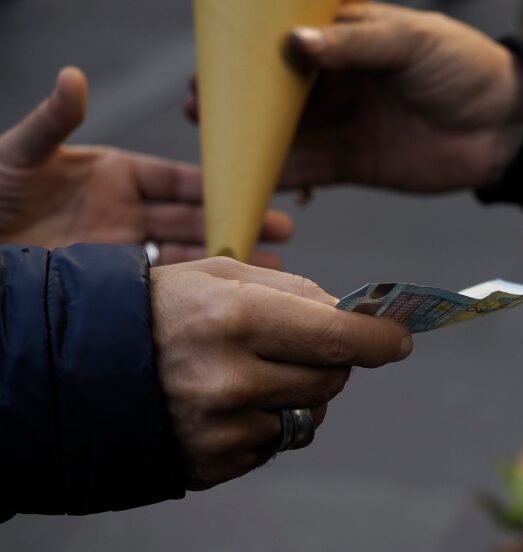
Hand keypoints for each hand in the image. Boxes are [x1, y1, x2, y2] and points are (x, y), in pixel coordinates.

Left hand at [0, 67, 287, 267]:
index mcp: (113, 173)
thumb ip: (53, 120)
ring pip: (189, 252)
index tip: (254, 190)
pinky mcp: (117, 281)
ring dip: (229, 258)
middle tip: (283, 230)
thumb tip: (73, 77)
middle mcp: (126, 211)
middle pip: (194, 217)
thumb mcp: (19, 154)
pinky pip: (166, 282)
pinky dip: (200, 285)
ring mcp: (124, 248)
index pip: (177, 179)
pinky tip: (232, 291)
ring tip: (274, 269)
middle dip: (240, 223)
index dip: (217, 185)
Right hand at [150, 257, 411, 489]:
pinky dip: (269, 421)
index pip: (337, 336)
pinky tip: (229, 402)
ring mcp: (222, 428)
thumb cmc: (157, 309)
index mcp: (234, 319)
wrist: (76, 369)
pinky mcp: (215, 463)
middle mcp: (231, 378)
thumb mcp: (216, 274)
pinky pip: (275, 442)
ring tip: (255, 372)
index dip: (378, 339)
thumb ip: (291, 290)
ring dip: (302, 394)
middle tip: (308, 346)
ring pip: (309, 416)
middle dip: (334, 362)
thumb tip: (352, 314)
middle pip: (331, 380)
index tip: (400, 340)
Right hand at [186, 3, 522, 192]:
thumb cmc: (463, 67)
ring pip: (288, 134)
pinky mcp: (355, 163)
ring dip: (254, 142)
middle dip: (240, 104)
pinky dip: (283, 176)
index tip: (215, 66)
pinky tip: (252, 180)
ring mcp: (344, 124)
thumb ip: (355, 44)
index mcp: (348, 39)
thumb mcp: (410, 42)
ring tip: (216, 148)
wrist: (506, 126)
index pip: (287, 45)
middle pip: (278, 94)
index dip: (249, 57)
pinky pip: (311, 170)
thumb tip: (294, 43)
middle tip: (202, 111)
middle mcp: (338, 82)